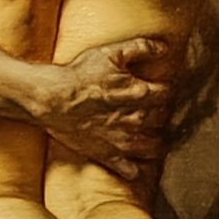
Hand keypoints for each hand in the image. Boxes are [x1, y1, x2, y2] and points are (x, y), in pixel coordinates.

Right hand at [37, 36, 174, 180]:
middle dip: (163, 116)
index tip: (164, 90)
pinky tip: (137, 167)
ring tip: (156, 140)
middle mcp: (136, 118)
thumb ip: (141, 48)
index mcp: (139, 93)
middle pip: (162, 120)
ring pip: (153, 147)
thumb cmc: (80, 74)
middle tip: (160, 113)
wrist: (52, 98)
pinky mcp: (107, 155)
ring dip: (157, 143)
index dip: (166, 90)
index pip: (166, 93)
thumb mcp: (110, 52)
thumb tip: (164, 48)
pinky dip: (136, 170)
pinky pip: (130, 169)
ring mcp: (123, 139)